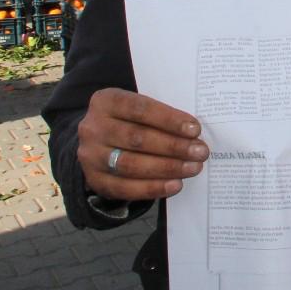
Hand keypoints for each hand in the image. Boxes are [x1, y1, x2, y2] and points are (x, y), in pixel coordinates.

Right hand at [77, 88, 207, 199]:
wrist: (98, 143)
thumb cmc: (129, 121)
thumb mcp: (138, 109)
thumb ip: (159, 116)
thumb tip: (193, 133)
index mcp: (106, 101)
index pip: (140, 108)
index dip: (169, 119)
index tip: (195, 129)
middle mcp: (93, 128)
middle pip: (137, 138)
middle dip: (173, 146)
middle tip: (200, 151)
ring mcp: (90, 156)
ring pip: (131, 164)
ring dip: (167, 168)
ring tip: (193, 167)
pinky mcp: (94, 180)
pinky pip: (126, 188)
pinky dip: (153, 188)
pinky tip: (175, 185)